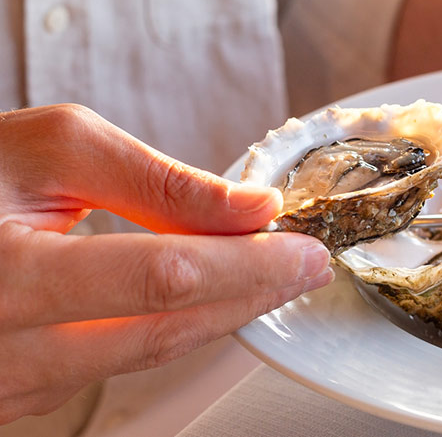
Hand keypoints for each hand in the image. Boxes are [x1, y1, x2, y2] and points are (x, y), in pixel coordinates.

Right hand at [0, 104, 332, 423]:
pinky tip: (214, 297)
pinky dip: (178, 325)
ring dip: (223, 312)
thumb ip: (157, 182)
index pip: (161, 279)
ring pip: (150, 354)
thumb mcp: (55, 149)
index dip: (247, 265)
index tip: (304, 248)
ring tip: (275, 274)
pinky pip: (121, 363)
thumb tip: (249, 209)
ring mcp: (8, 385)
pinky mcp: (18, 394)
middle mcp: (0, 349)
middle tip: (308, 265)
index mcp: (2, 275)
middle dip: (253, 294)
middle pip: (166, 329)